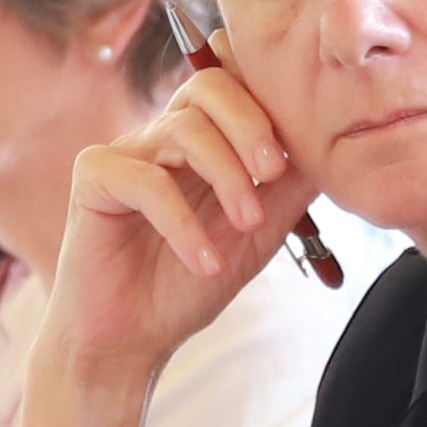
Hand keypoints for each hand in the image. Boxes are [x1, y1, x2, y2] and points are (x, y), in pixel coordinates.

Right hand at [45, 61, 320, 391]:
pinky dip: (183, 222)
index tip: (295, 152)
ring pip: (183, 130)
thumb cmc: (187, 284)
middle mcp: (162, 136)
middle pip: (207, 86)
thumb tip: (333, 151)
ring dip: (226, 176)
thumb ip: (289, 190)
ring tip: (248, 225)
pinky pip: (145, 180)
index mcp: (203, 141)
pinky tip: (205, 263)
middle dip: (250, 124)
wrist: (131, 340)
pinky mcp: (94, 178)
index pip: (237, 86)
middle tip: (273, 172)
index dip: (269, 104)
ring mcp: (126, 153)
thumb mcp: (256, 235)